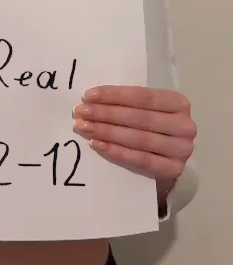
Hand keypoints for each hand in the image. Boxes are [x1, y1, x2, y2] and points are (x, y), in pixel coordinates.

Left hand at [72, 85, 196, 181]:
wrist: (167, 158)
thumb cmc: (150, 125)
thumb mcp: (145, 109)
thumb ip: (126, 103)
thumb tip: (90, 99)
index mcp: (178, 102)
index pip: (142, 96)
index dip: (114, 95)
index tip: (88, 95)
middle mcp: (184, 125)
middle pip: (139, 117)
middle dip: (105, 114)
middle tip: (80, 113)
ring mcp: (182, 149)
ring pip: (138, 138)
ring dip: (107, 132)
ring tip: (84, 127)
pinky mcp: (174, 169)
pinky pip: (141, 160)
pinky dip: (117, 152)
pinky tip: (97, 145)